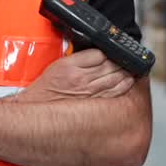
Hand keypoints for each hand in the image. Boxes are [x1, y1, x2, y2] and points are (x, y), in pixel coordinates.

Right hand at [17, 49, 134, 102]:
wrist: (33, 114)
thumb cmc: (43, 92)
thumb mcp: (58, 66)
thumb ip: (78, 58)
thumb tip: (98, 53)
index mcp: (72, 66)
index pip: (101, 54)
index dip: (110, 52)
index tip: (114, 52)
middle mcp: (83, 80)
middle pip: (113, 65)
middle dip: (122, 62)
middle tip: (127, 60)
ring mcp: (90, 94)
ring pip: (117, 80)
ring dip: (126, 74)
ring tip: (131, 71)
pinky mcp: (94, 107)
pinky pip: (115, 95)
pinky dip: (124, 88)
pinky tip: (128, 84)